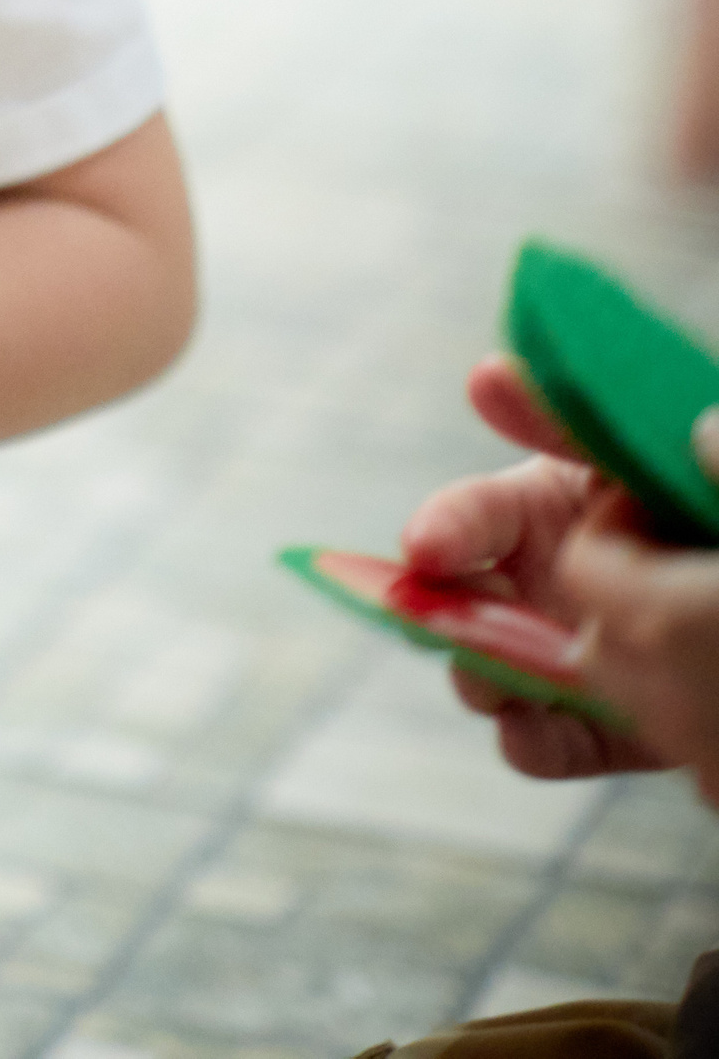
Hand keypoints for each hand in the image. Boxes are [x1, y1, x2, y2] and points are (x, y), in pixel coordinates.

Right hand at [401, 354, 698, 784]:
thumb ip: (576, 422)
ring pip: (496, 675)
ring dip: (480, 681)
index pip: (474, 515)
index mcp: (550, 506)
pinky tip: (529, 735)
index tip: (425, 549)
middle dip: (439, 617)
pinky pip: (559, 742)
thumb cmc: (693, 496)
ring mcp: (576, 653)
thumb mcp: (639, 448)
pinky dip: (535, 744)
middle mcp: (551, 579)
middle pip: (462, 603)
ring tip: (492, 686)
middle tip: (438, 627)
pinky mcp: (614, 723)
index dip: (443, 528)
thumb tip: (487, 374)